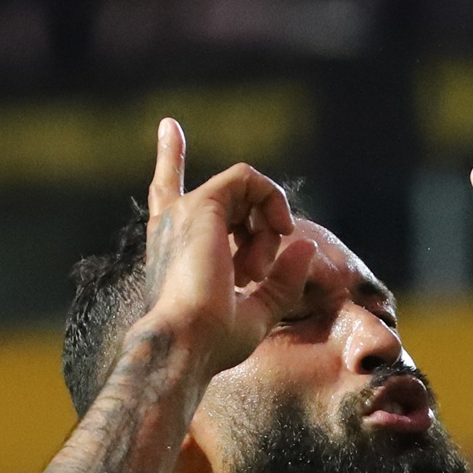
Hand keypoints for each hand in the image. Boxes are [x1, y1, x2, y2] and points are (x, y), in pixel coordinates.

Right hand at [138, 119, 316, 379]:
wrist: (187, 345)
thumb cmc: (213, 341)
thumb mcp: (258, 311)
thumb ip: (282, 280)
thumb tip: (305, 246)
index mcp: (176, 251)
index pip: (166, 195)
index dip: (169, 160)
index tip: (169, 127)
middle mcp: (173, 227)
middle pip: (215, 192)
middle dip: (258, 228)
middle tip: (255, 275)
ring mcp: (184, 214)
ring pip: (242, 188)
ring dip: (267, 225)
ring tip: (259, 268)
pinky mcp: (202, 206)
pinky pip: (248, 178)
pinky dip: (272, 200)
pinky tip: (280, 230)